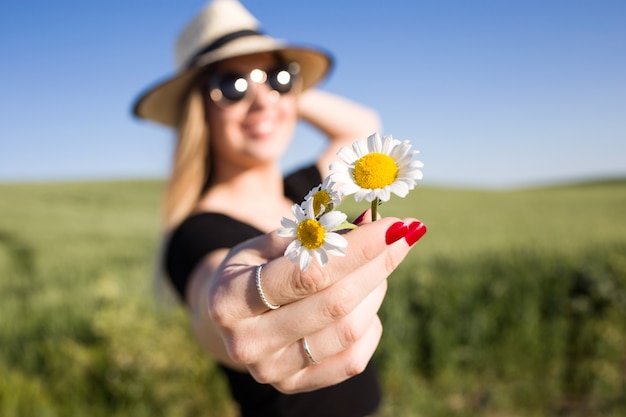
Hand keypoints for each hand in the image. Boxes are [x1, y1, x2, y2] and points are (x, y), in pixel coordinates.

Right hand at [204, 215, 425, 392]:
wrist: (229, 316)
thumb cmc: (252, 269)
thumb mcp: (265, 243)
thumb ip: (311, 233)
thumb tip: (368, 221)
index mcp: (230, 300)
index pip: (309, 273)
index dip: (358, 249)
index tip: (394, 225)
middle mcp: (247, 343)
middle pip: (334, 303)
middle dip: (378, 264)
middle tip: (404, 235)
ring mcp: (271, 371)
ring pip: (348, 331)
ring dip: (375, 290)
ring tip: (379, 263)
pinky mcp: (295, 385)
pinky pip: (352, 360)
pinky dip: (370, 326)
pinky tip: (366, 301)